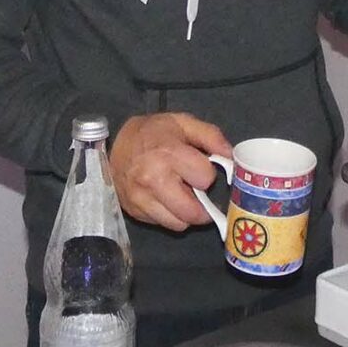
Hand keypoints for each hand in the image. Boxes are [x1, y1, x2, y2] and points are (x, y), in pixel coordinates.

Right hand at [110, 112, 232, 231]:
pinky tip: (166, 198)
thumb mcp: (183, 123)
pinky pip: (163, 224)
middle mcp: (153, 179)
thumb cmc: (153, 132)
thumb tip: (231, 157)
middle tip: (197, 191)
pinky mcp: (134, 211)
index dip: (207, 174)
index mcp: (168, 154)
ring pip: (179, 224)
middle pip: (193, 213)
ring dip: (186, 213)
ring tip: (181, 195)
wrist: (116, 143)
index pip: (205, 179)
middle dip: (202, 205)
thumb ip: (211, 136)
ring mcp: (141, 198)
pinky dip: (170, 215)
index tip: (199, 168)